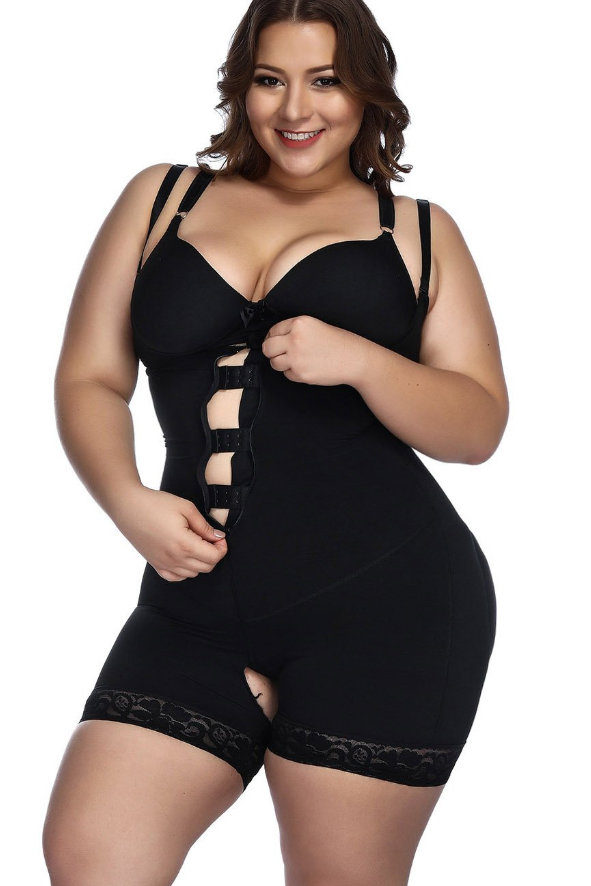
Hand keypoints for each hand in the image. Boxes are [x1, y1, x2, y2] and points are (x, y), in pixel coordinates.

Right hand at [111, 486, 227, 581]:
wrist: (128, 507)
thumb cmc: (156, 504)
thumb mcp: (186, 508)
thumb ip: (204, 526)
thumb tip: (218, 537)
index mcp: (184, 544)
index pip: (214, 557)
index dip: (222, 548)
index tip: (219, 537)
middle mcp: (174, 559)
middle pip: (206, 567)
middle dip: (213, 554)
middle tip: (210, 539)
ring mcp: (163, 564)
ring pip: (193, 574)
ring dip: (200, 562)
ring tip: (196, 544)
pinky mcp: (155, 564)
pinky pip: (176, 577)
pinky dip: (184, 570)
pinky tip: (183, 556)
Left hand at [261, 315, 364, 386]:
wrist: (354, 359)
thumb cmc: (338, 343)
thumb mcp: (315, 326)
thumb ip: (294, 330)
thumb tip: (275, 339)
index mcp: (300, 323)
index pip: (273, 331)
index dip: (273, 338)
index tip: (277, 342)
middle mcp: (295, 339)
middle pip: (268, 347)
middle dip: (271, 351)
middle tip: (280, 353)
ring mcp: (296, 358)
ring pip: (274, 363)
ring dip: (281, 363)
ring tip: (295, 361)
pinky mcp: (300, 373)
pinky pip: (287, 374)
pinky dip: (293, 373)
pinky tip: (306, 367)